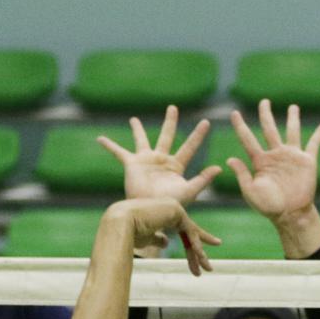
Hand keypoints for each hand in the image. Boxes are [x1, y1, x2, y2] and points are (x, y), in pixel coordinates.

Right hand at [97, 105, 220, 204]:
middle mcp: (161, 161)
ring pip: (142, 140)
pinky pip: (119, 152)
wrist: (149, 211)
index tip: (206, 122)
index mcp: (176, 166)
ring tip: (133, 119)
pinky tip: (100, 138)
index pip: (189, 146)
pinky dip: (110, 146)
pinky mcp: (132, 165)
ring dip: (138, 129)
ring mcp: (146, 161)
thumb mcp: (189, 192)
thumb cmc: (170, 205)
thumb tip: (219, 168)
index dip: (198, 135)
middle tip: (172, 107)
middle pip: (167, 136)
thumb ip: (203, 179)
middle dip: (170, 121)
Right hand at [109, 197, 221, 275]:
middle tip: (209, 268)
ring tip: (207, 268)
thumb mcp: (147, 238)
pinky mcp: (176, 210)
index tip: (202, 256)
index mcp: (163, 214)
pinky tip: (200, 256)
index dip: (192, 243)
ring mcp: (174, 207)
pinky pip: (190, 231)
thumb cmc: (129, 233)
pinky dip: (196, 245)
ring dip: (199, 253)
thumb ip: (158, 239)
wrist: (119, 224)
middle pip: (189, 232)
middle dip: (199, 251)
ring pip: (192, 233)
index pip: (182, 230)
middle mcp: (170, 207)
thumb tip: (167, 243)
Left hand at [228, 99, 319, 226]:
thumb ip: (242, 175)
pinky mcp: (307, 162)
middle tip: (264, 101)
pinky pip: (314, 144)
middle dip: (266, 115)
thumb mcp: (251, 192)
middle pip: (269, 129)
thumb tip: (230, 159)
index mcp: (260, 161)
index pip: (248, 139)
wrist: (291, 214)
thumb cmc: (269, 206)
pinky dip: (319, 134)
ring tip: (293, 107)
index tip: (234, 113)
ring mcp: (292, 157)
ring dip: (293, 119)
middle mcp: (275, 155)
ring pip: (292, 132)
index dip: (240, 126)